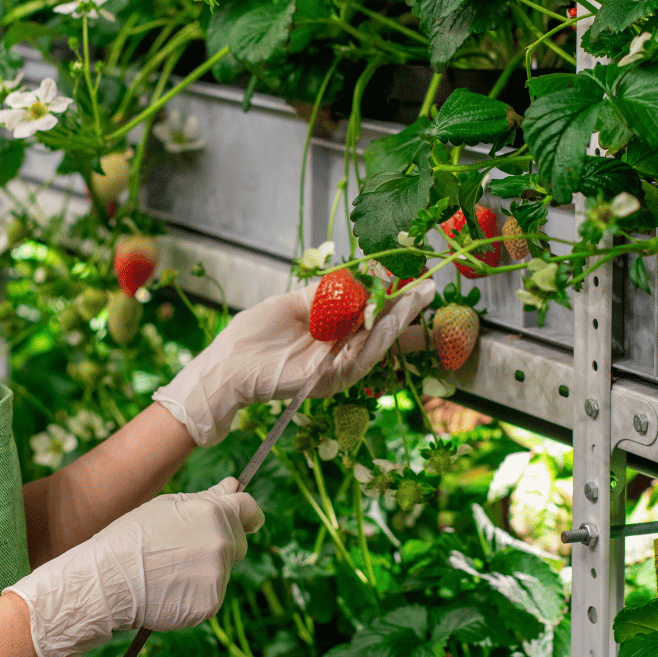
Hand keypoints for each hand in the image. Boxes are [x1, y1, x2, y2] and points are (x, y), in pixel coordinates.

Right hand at [2, 478, 262, 656]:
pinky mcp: (211, 604)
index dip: (247, 515)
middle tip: (181, 552)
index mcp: (214, 513)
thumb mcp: (168, 507)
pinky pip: (211, 596)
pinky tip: (169, 591)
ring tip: (167, 572)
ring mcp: (219, 575)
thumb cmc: (132, 537)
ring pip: (222, 572)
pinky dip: (195, 596)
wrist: (107, 580)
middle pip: (238, 543)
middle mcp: (223, 543)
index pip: (250, 510)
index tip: (245, 522)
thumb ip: (208, 498)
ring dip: (204, 572)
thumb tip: (233, 485)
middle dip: (220, 545)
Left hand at [153, 276, 435, 445]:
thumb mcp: (292, 303)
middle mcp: (338, 353)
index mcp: (330, 335)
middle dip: (407, 312)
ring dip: (402, 320)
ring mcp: (336, 368)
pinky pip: (363, 355)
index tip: (411, 283)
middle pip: (381, 332)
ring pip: (378, 342)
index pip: (368, 318)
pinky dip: (382, 336)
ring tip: (420, 297)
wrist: (226, 366)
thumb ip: (324, 294)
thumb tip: (356, 278)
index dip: (391, 302)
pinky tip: (396, 317)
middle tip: (431, 290)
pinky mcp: (331, 377)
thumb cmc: (252, 336)